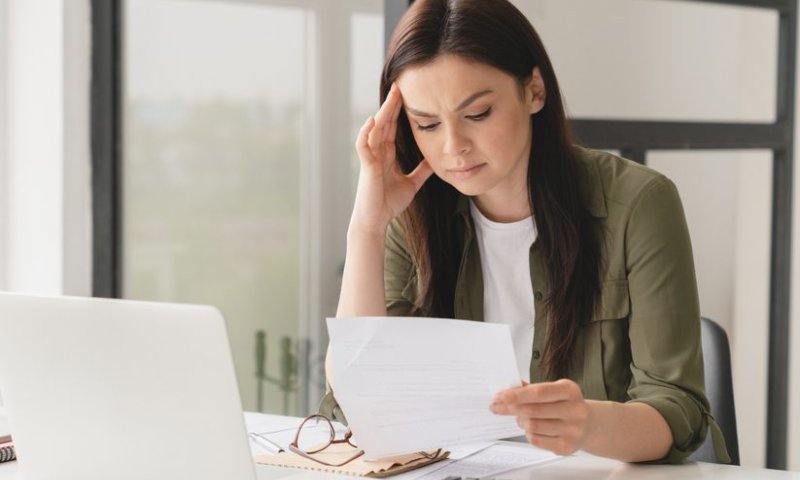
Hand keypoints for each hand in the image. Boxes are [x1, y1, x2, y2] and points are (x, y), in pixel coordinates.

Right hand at [351, 83, 433, 234]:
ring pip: (375, 130)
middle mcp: (377, 153)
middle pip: (384, 123)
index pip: (393, 128)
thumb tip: (436, 160)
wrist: (376, 221)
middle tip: (400, 85)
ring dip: (382, 112)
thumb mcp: (412, 183)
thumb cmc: (389, 203)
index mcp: (387, 155)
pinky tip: (372, 120)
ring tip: (391, 96)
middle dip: (392, 105)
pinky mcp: (366, 168)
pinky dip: (366, 133)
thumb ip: (421, 171)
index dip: (399, 111)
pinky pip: (363, 146)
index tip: (408, 95)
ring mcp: (370, 159)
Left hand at [490, 379, 593, 455]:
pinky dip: (528, 433)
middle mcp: (574, 410)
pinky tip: (532, 429)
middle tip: (498, 406)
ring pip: (532, 426)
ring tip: (521, 418)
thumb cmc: (565, 404)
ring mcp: (573, 430)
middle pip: (532, 410)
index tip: (500, 396)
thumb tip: (506, 392)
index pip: (539, 392)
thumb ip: (532, 389)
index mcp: (569, 390)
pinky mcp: (567, 446)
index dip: (517, 395)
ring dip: (520, 421)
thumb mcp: (554, 390)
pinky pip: (537, 440)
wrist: (589, 424)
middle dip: (511, 408)